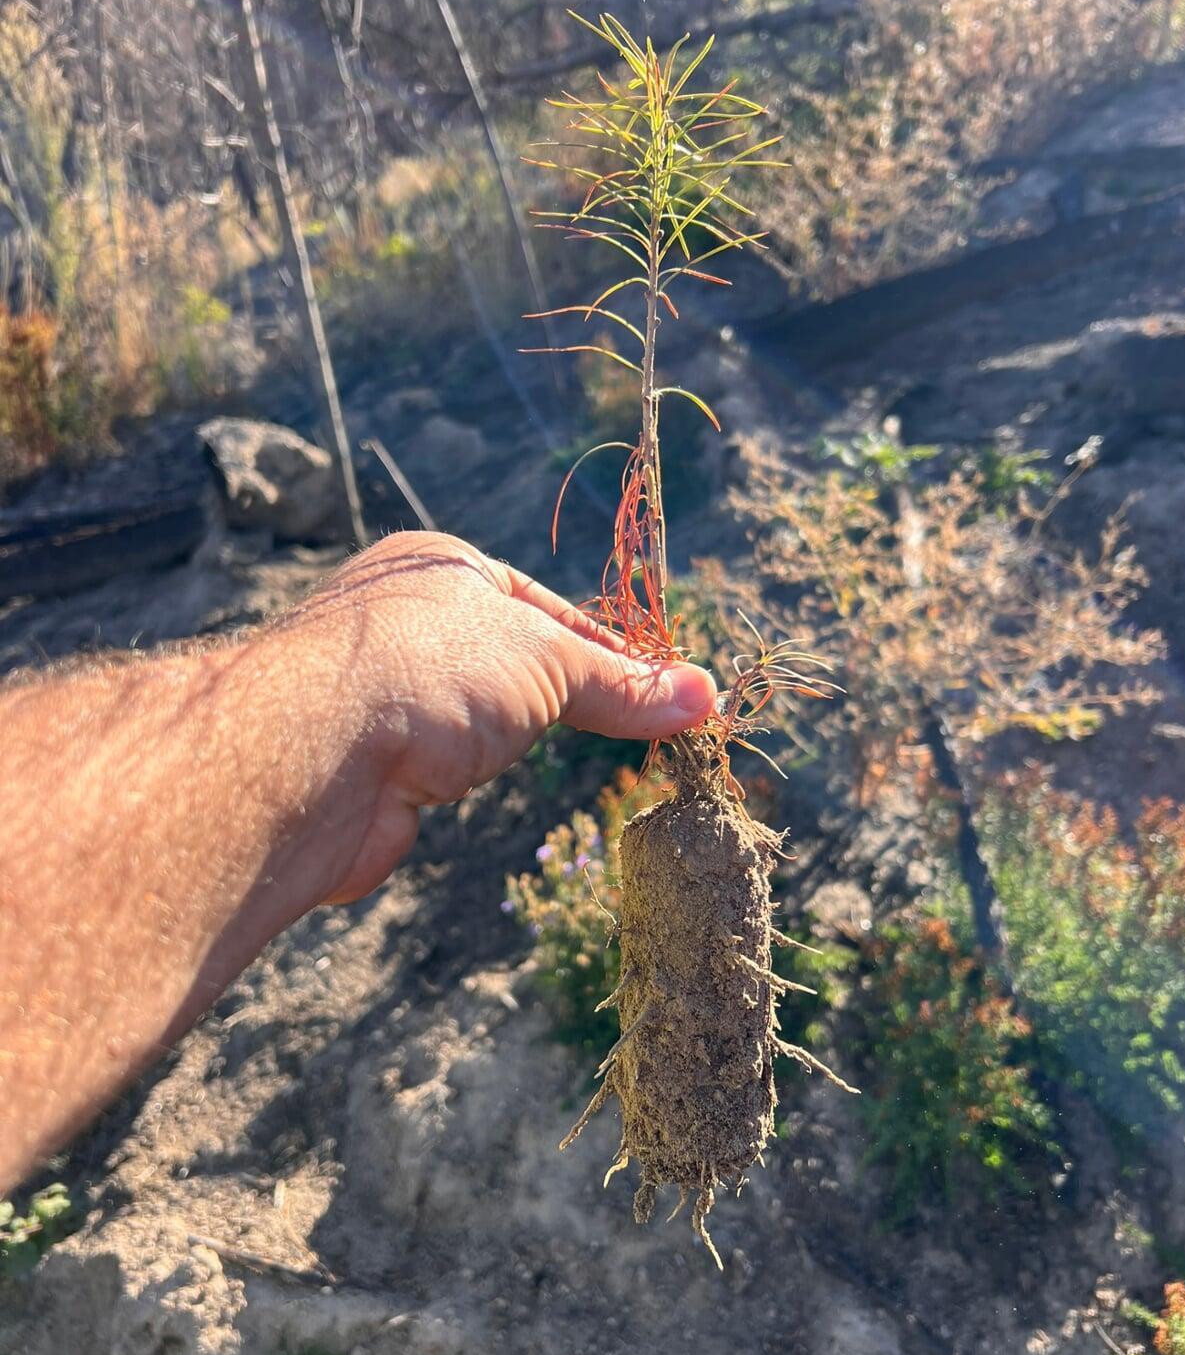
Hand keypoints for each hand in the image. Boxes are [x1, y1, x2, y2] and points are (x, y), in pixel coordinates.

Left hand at [263, 531, 716, 907]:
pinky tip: (472, 788)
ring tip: (554, 757)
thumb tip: (703, 696)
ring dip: (514, 740)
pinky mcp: (366, 763)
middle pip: (511, 661)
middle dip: (569, 698)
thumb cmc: (430, 671)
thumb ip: (621, 682)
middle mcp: (404, 620)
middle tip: (639, 736)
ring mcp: (381, 692)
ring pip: (474, 716)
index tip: (664, 695)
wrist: (311, 757)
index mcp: (442, 566)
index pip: (546, 607)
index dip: (609, 651)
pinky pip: (440, 765)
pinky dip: (469, 779)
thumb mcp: (548, 661)